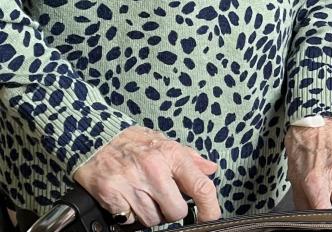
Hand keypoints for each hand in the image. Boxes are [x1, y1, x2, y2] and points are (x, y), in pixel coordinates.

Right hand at [73, 126, 221, 226]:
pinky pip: (130, 220)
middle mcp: (154, 170)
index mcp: (171, 155)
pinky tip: (128, 199)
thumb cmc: (132, 140)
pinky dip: (131, 214)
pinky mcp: (112, 195)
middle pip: (176, 211)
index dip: (210, 207)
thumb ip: (189, 157)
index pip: (200, 186)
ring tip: (143, 195)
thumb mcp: (164, 141)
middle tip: (164, 199)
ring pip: (152, 220)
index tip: (211, 217)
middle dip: (173, 211)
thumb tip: (210, 169)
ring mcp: (132, 184)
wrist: (96, 137)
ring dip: (151, 213)